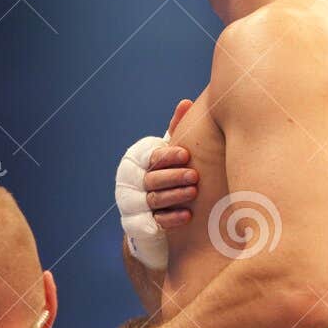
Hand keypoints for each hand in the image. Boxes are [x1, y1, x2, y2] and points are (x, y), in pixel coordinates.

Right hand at [143, 99, 197, 228]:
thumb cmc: (166, 173)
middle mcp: (133, 182)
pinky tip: (188, 215)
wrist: (151, 212)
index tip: (185, 154)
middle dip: (173, 177)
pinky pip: (155, 221)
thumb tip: (187, 103)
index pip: (151, 157)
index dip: (167, 156)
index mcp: (138, 162)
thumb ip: (175, 130)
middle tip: (194, 175)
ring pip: (154, 200)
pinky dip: (171, 218)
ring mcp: (134, 204)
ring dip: (174, 196)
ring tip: (194, 192)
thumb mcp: (169, 153)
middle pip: (152, 179)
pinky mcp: (140, 224)